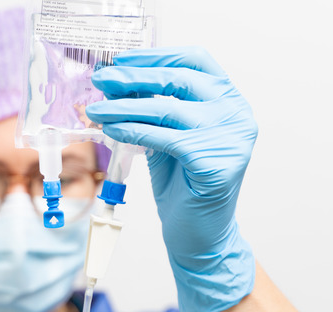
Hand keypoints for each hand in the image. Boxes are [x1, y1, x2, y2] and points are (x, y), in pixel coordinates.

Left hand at [86, 47, 256, 311]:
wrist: (199, 234)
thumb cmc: (183, 184)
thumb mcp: (167, 134)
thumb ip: (153, 108)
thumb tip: (117, 81)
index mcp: (229, 100)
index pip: (195, 61)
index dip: (156, 56)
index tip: (122, 60)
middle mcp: (236, 114)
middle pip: (179, 80)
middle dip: (134, 78)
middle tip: (102, 79)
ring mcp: (231, 139)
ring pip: (168, 109)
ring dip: (125, 106)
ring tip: (96, 108)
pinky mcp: (216, 164)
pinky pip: (165, 138)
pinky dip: (133, 131)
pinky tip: (111, 129)